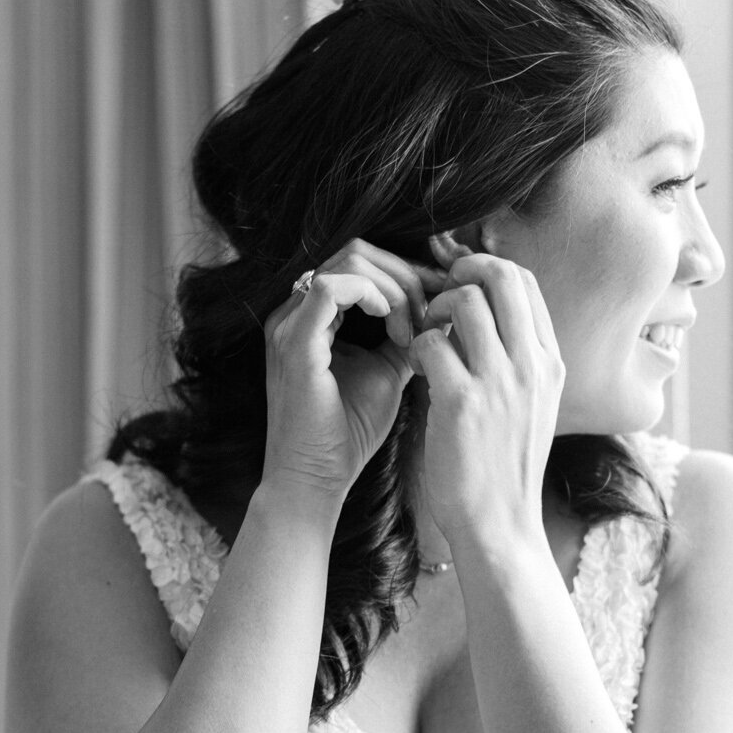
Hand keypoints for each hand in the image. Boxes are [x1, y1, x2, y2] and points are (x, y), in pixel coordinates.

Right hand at [260, 239, 448, 502]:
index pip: (361, 262)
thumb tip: (443, 309)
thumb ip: (408, 335)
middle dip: (406, 274)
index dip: (407, 272)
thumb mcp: (388, 370)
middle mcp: (295, 311)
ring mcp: (290, 323)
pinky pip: (332, 288)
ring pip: (349, 262)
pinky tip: (394, 324)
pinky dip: (373, 296)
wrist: (315, 481)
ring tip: (412, 327)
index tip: (438, 303)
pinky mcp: (293, 342)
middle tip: (431, 313)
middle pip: (357, 252)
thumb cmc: (347, 434)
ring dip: (395, 287)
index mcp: (313, 315)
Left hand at [406, 239, 565, 556]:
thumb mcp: (532, 407)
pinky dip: (416, 346)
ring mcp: (501, 382)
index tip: (460, 281)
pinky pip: (432, 342)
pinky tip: (414, 368)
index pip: (526, 283)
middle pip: (502, 276)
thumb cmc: (505, 468)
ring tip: (425, 336)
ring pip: (465, 300)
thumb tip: (485, 318)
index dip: (488, 269)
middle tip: (436, 295)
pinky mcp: (463, 402)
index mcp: (551, 363)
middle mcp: (533, 365)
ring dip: (434, 309)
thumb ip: (517, 362)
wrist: (501, 526)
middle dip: (462, 271)